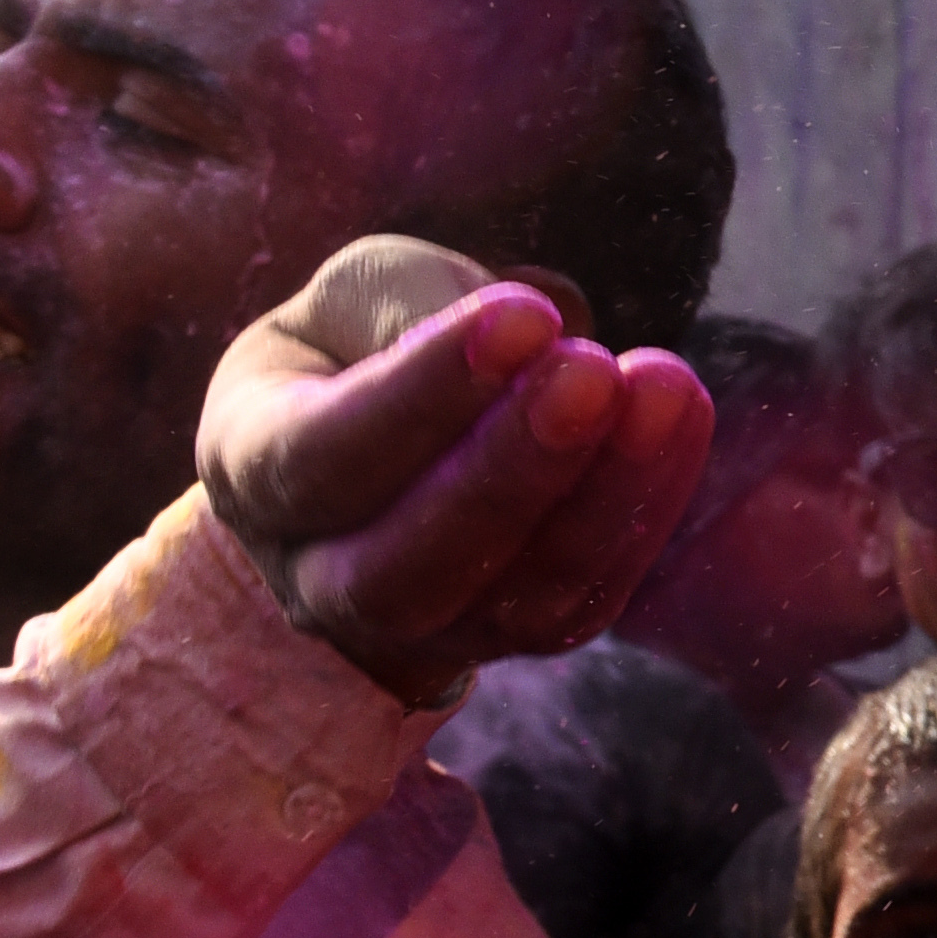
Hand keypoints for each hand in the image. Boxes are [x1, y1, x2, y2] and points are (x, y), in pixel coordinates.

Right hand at [197, 234, 714, 701]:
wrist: (379, 458)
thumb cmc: (355, 354)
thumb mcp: (348, 301)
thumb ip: (406, 304)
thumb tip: (515, 333)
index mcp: (254, 471)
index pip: (326, 454)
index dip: (423, 392)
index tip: (521, 315)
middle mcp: (322, 576)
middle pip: (412, 562)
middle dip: (511, 468)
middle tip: (591, 370)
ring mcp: (423, 627)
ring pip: (513, 597)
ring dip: (602, 493)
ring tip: (665, 387)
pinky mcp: (517, 635)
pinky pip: (585, 595)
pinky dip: (644, 507)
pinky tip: (682, 415)